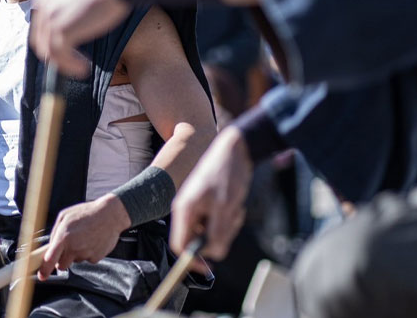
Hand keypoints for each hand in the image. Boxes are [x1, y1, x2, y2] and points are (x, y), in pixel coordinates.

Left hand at [31, 0, 130, 75]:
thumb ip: (66, 13)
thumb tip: (65, 37)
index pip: (40, 27)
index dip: (49, 43)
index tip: (64, 53)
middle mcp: (42, 5)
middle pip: (40, 40)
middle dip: (54, 56)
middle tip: (71, 63)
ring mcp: (50, 17)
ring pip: (49, 50)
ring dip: (64, 64)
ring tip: (81, 68)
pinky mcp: (61, 29)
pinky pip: (60, 55)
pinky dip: (70, 65)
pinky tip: (84, 68)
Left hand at [38, 194, 130, 279]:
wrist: (111, 214)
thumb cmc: (87, 213)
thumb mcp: (66, 215)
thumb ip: (55, 232)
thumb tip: (49, 247)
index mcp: (64, 236)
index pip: (50, 259)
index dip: (44, 270)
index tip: (42, 276)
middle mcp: (74, 247)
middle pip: (62, 265)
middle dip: (62, 259)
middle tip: (69, 246)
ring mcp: (86, 254)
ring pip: (75, 261)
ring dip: (77, 253)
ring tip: (84, 237)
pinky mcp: (96, 258)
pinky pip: (87, 259)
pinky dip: (88, 252)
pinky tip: (93, 240)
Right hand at [170, 126, 251, 262]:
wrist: (236, 150)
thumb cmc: (227, 175)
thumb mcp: (225, 208)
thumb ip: (217, 234)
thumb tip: (213, 255)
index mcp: (185, 209)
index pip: (179, 245)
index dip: (192, 259)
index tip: (209, 266)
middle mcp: (188, 209)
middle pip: (197, 241)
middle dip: (217, 238)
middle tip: (231, 223)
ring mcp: (198, 207)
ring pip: (210, 233)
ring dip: (225, 228)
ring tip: (234, 210)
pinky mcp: (209, 205)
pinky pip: (217, 224)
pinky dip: (228, 220)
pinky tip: (235, 206)